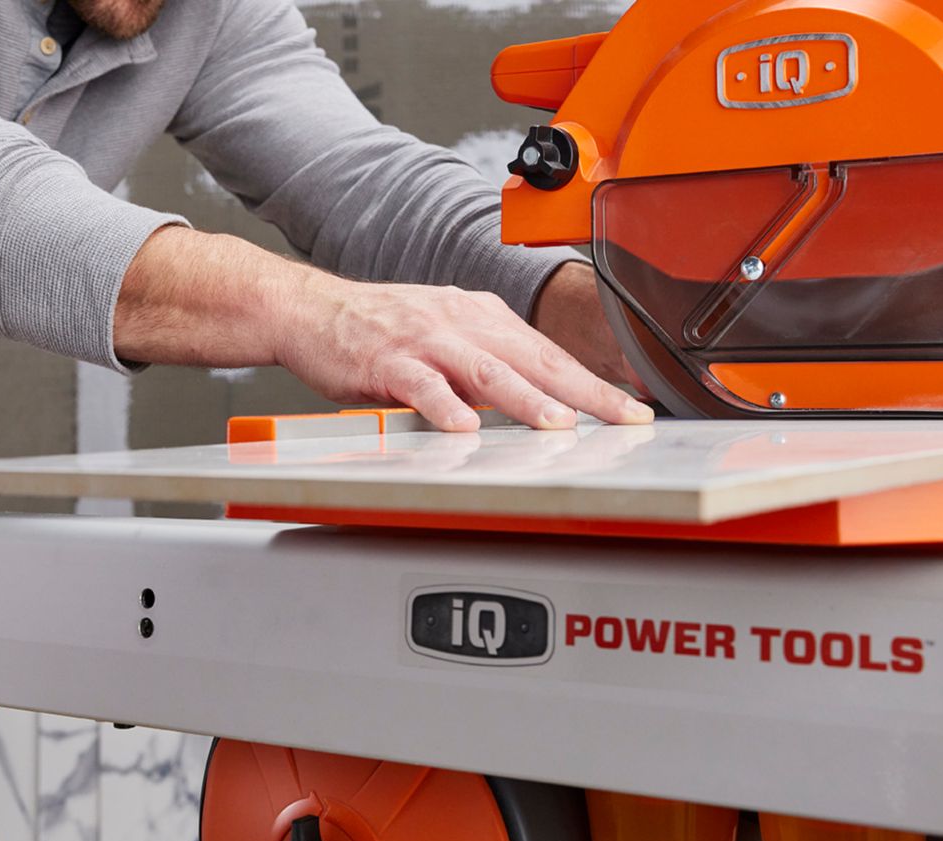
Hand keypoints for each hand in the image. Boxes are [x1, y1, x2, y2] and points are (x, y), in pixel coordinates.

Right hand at [114, 227, 653, 431]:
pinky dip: (444, 406)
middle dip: (584, 391)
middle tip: (624, 418)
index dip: (594, 381)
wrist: (310, 310)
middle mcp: (459, 321)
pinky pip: (420, 386)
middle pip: (533, 358)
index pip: (550, 351)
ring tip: (559, 424)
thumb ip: (489, 364)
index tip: (633, 407)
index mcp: (480, 316)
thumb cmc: (377, 330)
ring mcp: (423, 340)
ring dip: (525, 398)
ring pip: (485, 369)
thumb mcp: (444, 335)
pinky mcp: (385, 361)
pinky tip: (464, 428)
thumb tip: (537, 397)